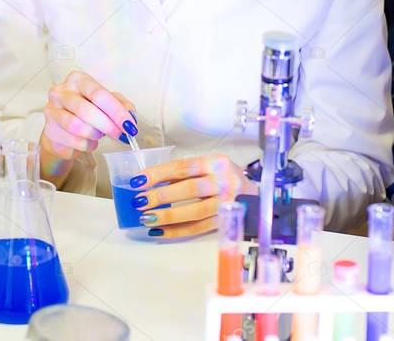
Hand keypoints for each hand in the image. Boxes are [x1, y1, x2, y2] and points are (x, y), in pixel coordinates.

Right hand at [40, 71, 136, 160]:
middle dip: (108, 125)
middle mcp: (61, 92)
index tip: (129, 125)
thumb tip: (130, 117)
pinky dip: (87, 144)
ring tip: (99, 134)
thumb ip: (121, 106)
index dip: (116, 111)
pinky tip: (88, 141)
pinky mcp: (49, 130)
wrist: (63, 129)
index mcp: (78, 79)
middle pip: (87, 111)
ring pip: (78, 127)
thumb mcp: (107, 103)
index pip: (99, 94)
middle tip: (121, 135)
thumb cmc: (86, 111)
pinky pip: (74, 141)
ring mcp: (52, 110)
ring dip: (95, 135)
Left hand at [129, 153, 255, 237]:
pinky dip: (177, 231)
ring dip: (168, 216)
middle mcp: (224, 181)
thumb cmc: (223, 177)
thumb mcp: (207, 167)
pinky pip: (199, 228)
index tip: (138, 181)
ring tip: (147, 219)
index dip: (159, 173)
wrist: (255, 194)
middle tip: (140, 202)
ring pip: (195, 211)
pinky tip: (160, 231)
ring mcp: (227, 203)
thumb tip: (149, 184)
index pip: (184, 167)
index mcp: (216, 163)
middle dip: (162, 196)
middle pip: (190, 189)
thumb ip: (183, 174)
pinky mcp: (226, 222)